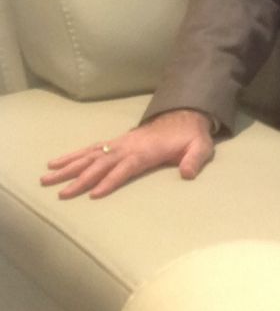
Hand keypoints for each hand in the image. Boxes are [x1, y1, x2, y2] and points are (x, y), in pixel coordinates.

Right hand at [41, 109, 214, 199]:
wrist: (184, 116)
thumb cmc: (191, 136)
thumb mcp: (201, 147)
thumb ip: (195, 160)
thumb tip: (187, 174)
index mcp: (146, 151)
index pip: (125, 168)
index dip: (110, 181)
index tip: (93, 194)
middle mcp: (127, 146)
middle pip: (100, 164)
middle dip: (80, 179)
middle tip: (60, 193)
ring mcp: (119, 143)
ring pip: (89, 156)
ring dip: (68, 168)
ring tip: (46, 178)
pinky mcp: (115, 142)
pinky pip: (90, 149)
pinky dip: (72, 156)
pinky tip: (56, 164)